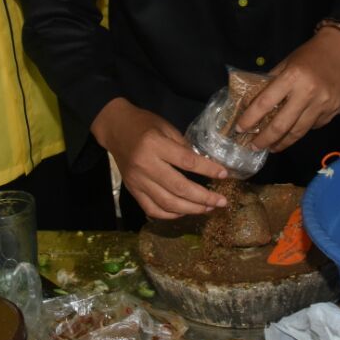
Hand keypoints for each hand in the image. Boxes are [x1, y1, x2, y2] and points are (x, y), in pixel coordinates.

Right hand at [90, 97, 228, 219]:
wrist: (115, 128)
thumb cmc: (144, 124)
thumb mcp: (166, 127)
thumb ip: (183, 147)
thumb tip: (205, 166)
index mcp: (155, 145)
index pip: (187, 162)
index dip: (208, 170)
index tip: (224, 175)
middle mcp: (146, 165)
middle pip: (179, 188)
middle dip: (203, 198)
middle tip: (221, 202)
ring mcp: (137, 181)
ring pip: (167, 203)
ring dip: (191, 209)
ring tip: (208, 208)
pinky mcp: (132, 190)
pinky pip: (152, 209)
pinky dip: (170, 215)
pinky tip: (185, 212)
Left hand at [237, 26, 339, 151]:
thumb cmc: (309, 55)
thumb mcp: (286, 63)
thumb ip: (271, 83)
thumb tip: (252, 104)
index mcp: (293, 77)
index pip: (265, 103)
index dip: (250, 119)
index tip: (240, 129)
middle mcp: (308, 93)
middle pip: (281, 125)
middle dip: (264, 140)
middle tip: (253, 147)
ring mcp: (323, 105)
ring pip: (298, 132)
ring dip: (282, 142)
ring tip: (271, 147)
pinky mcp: (334, 111)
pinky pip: (313, 126)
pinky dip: (301, 130)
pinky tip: (294, 129)